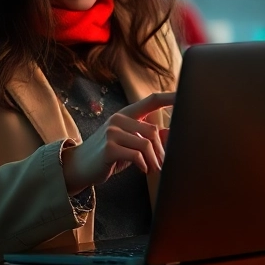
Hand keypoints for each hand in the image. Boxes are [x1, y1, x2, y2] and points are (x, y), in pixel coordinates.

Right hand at [60, 92, 174, 195]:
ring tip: (154, 169)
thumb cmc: (109, 155)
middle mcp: (118, 119)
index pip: (151, 101)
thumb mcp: (130, 144)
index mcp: (126, 114)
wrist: (80, 166)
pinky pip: (136, 155)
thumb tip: (172, 134)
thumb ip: (148, 138)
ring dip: (154, 160)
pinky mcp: (109, 148)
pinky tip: (143, 170)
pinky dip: (144, 164)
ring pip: (146, 143)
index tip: (184, 95)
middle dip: (161, 150)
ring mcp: (112, 132)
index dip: (168, 97)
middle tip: (162, 163)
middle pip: (153, 130)